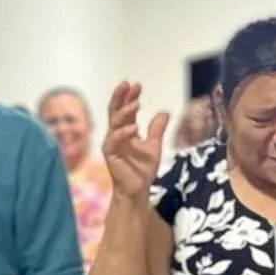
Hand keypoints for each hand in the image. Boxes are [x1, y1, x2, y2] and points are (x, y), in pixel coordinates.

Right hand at [103, 82, 170, 200]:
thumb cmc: (142, 169)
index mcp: (125, 130)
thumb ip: (157, 129)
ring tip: (137, 102)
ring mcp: (112, 143)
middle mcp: (116, 134)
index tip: (137, 85)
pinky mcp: (110, 154)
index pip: (126, 109)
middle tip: (127, 84)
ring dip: (124, 111)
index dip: (130, 97)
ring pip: (114, 122)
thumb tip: (165, 112)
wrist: (138, 189)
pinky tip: (134, 127)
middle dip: (120, 97)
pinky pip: (114, 140)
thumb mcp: (154, 145)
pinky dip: (123, 132)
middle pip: (115, 111)